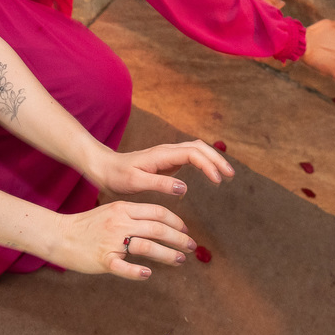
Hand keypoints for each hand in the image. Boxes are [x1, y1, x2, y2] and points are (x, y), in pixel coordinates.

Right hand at [52, 201, 196, 279]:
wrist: (60, 235)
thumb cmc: (87, 226)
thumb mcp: (110, 212)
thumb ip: (132, 216)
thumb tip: (158, 224)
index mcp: (122, 209)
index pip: (157, 212)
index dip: (176, 222)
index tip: (185, 231)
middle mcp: (119, 223)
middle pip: (157, 229)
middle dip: (179, 239)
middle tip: (191, 247)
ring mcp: (111, 241)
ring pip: (147, 247)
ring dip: (167, 255)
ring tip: (179, 260)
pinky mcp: (103, 259)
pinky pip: (124, 267)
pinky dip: (138, 272)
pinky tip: (148, 275)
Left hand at [90, 140, 234, 196]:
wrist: (104, 168)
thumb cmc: (117, 176)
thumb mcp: (135, 182)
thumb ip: (159, 184)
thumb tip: (184, 187)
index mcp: (161, 155)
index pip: (193, 153)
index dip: (209, 165)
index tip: (218, 180)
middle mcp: (167, 151)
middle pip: (199, 147)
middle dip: (217, 159)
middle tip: (230, 176)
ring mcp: (167, 155)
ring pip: (196, 150)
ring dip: (212, 159)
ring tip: (225, 175)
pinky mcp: (167, 162)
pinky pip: (191, 157)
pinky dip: (204, 162)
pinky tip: (210, 174)